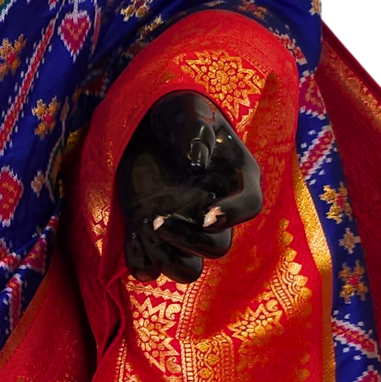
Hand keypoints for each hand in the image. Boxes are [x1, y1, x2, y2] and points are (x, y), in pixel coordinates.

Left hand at [116, 91, 262, 283]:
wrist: (146, 133)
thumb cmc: (175, 118)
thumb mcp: (185, 111)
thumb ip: (194, 129)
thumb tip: (197, 161)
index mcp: (236, 179)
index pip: (250, 206)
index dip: (232, 216)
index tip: (206, 216)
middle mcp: (214, 212)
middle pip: (217, 247)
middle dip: (187, 238)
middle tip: (155, 219)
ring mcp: (184, 229)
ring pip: (188, 269)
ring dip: (166, 258)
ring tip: (144, 227)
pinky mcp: (154, 238)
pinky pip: (151, 268)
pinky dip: (140, 260)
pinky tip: (130, 234)